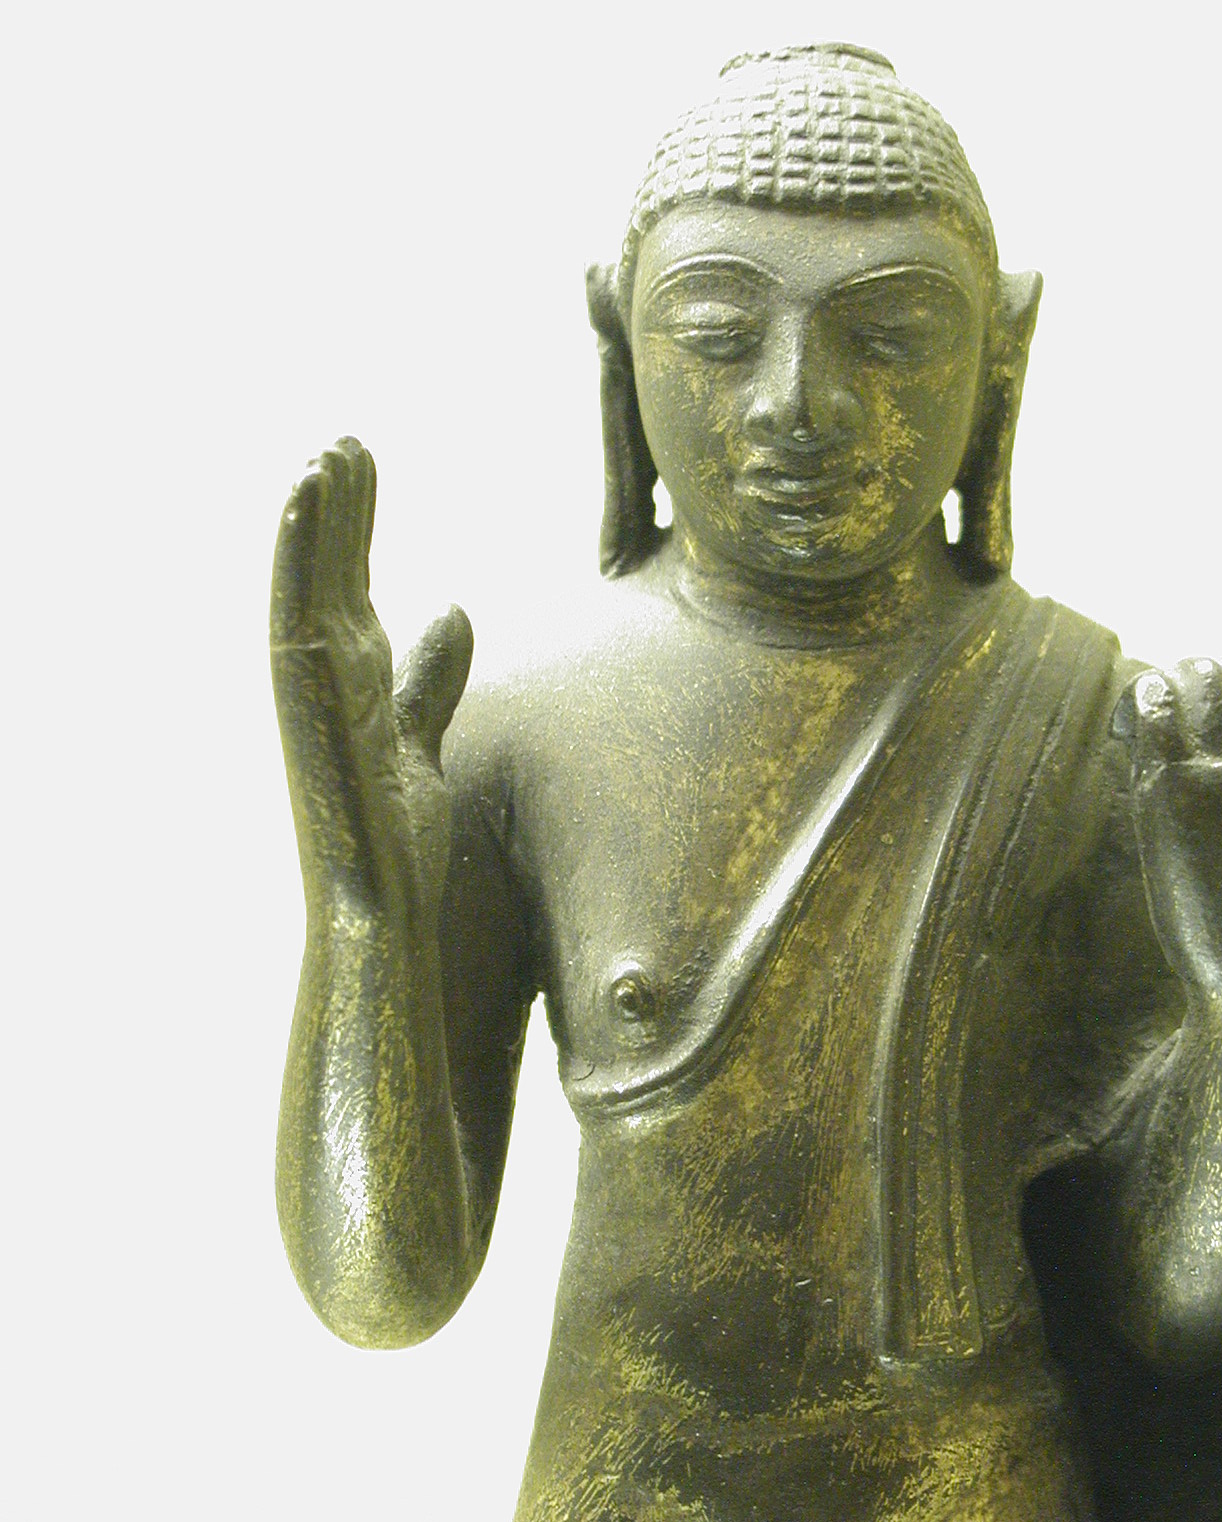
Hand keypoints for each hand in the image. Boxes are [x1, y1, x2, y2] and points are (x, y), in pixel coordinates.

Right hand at [270, 437, 471, 930]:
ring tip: (328, 452)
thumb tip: (452, 605)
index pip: (349, 590)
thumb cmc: (395, 842)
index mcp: (350, 687)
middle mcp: (324, 683)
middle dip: (338, 512)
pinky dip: (303, 553)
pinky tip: (312, 495)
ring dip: (316, 519)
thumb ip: (431, 676)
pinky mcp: (312, 703)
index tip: (361, 464)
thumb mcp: (424, 737)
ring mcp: (313, 693)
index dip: (353, 529)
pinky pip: (301, 614)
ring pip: (308, 586)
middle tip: (347, 441)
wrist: (378, 912)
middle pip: (330, 579)